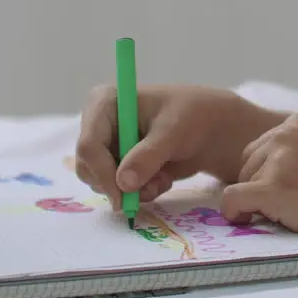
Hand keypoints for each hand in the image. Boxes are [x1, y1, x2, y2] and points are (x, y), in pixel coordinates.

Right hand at [74, 84, 271, 209]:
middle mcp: (99, 124)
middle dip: (118, 185)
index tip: (123, 195)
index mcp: (105, 102)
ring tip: (162, 178)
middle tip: (148, 191)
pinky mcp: (118, 165)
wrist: (210, 129)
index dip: (102, 172)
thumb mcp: (173, 132)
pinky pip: (117, 190)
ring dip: (133, 190)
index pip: (89, 144)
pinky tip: (161, 179)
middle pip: (88, 167)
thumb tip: (123, 183)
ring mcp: (107, 146)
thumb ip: (148, 156)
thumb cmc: (192, 117)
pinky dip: (140, 192)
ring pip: (101, 183)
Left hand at [219, 113, 297, 248]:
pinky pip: (231, 199)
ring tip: (286, 213)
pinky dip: (233, 213)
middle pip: (247, 163)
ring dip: (255, 201)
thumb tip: (265, 167)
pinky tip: (246, 220)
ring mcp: (278, 160)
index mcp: (297, 122)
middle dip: (258, 185)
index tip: (285, 190)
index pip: (260, 147)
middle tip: (284, 206)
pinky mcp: (272, 188)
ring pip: (240, 182)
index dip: (267, 173)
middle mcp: (284, 134)